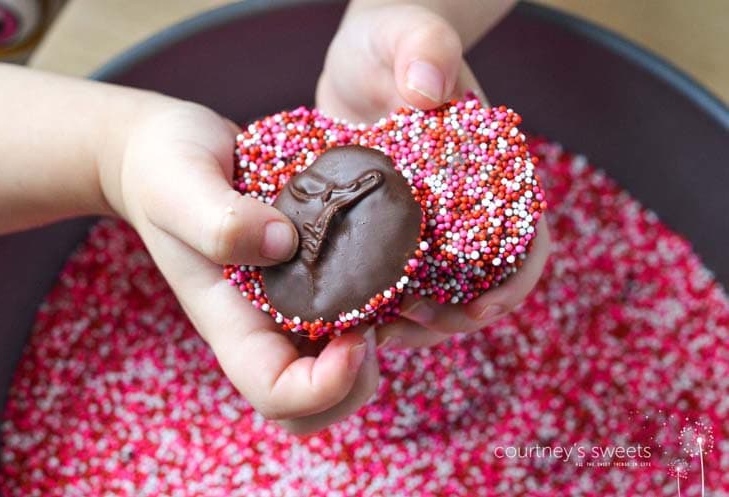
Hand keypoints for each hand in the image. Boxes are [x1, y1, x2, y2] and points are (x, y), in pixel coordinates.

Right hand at [98, 101, 378, 433]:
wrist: (170, 150)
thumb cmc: (165, 170)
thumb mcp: (177, 185)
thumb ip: (218, 221)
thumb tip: (284, 244)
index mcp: (232, 325)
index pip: (277, 396)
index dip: (324, 386)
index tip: (355, 334)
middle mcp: (268, 326)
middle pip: (319, 402)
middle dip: (362, 376)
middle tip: (380, 311)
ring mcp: (294, 305)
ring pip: (349, 365)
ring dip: (387, 339)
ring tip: (401, 286)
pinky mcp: (317, 275)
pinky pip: (362, 310)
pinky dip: (391, 300)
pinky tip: (397, 252)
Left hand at [316, 2, 550, 348]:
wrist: (363, 57)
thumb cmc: (396, 40)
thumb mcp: (411, 34)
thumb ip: (426, 48)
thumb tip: (430, 89)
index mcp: (492, 172)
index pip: (524, 239)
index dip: (513, 282)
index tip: (480, 308)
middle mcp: (464, 206)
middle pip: (478, 282)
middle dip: (453, 317)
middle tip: (408, 327)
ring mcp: (425, 223)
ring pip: (434, 291)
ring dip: (413, 321)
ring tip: (372, 330)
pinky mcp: (386, 229)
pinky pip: (389, 276)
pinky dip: (377, 299)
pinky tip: (348, 310)